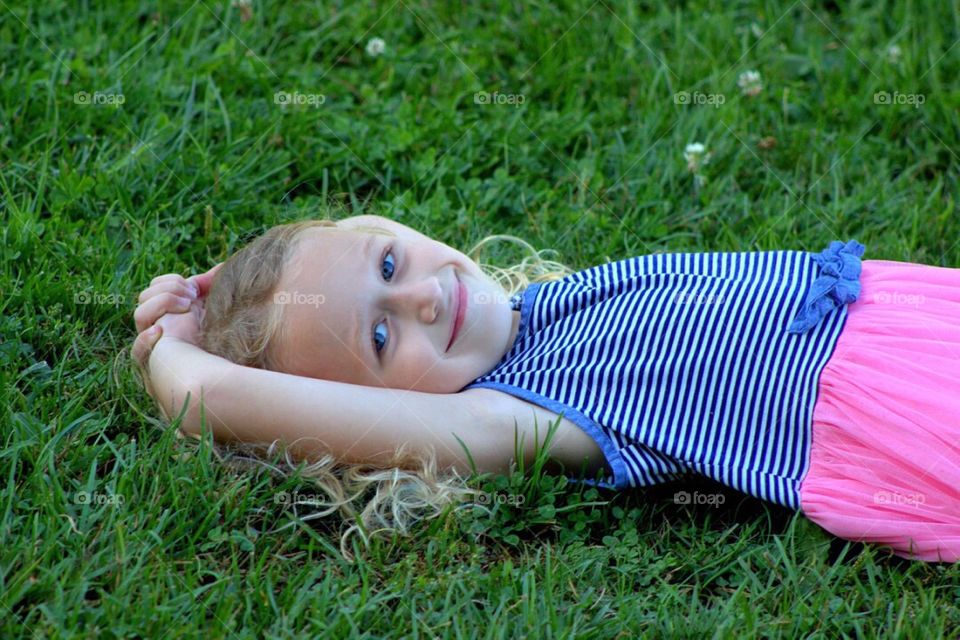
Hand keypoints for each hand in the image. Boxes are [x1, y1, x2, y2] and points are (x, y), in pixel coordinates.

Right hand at [131, 262, 222, 381]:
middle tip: (191, 297)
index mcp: (171, 314)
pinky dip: (146, 340)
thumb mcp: (219, 314)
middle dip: (167, 291)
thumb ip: (216, 290)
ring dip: (159, 304)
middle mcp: (158, 328)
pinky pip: (138, 352)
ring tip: (184, 306)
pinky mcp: (154, 365)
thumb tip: (220, 269)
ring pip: (139, 315)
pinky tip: (159, 331)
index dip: (171, 282)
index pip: (155, 287)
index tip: (195, 288)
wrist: (221, 384)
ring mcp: (155, 346)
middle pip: (144, 297)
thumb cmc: (221, 347)